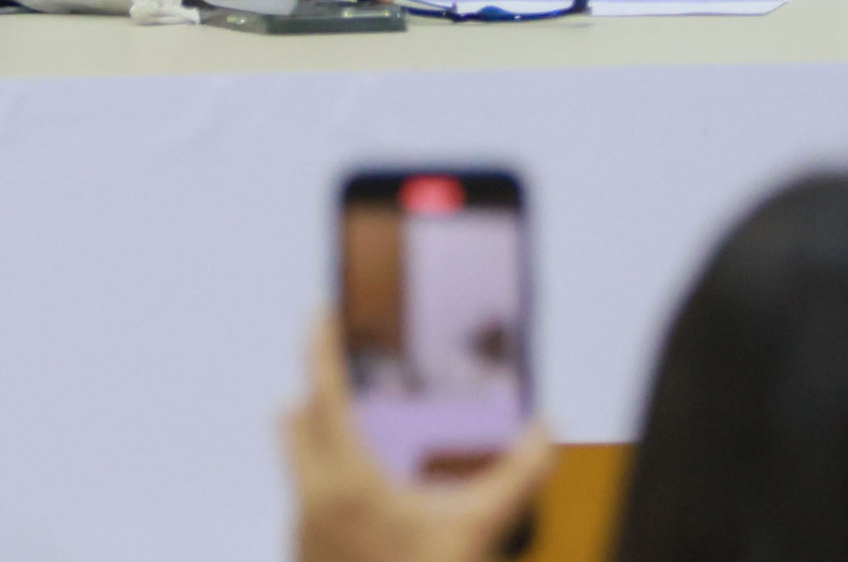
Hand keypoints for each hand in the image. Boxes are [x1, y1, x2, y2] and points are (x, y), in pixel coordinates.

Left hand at [284, 319, 554, 561]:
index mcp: (348, 482)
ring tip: (352, 419)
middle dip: (315, 387)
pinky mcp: (306, 556)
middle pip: (298, 421)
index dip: (320, 348)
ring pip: (298, 463)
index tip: (318, 311)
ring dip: (316, 434)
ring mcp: (303, 533)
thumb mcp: (481, 529)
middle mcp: (314, 501)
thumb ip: (520, 474)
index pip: (325, 394)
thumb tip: (549, 427)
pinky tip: (363, 490)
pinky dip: (325, 476)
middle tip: (341, 362)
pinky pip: (307, 497)